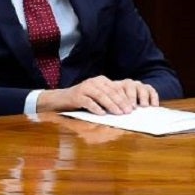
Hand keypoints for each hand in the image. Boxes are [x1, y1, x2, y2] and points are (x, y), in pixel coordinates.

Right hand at [37, 76, 159, 114]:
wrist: (61, 98)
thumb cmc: (83, 99)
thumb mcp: (97, 95)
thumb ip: (109, 97)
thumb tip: (126, 107)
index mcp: (101, 80)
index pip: (116, 88)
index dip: (125, 98)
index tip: (132, 107)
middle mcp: (93, 82)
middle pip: (110, 92)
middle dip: (120, 102)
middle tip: (128, 111)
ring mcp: (84, 88)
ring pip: (101, 96)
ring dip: (111, 105)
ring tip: (118, 113)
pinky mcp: (77, 96)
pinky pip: (88, 102)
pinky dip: (96, 108)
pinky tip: (102, 114)